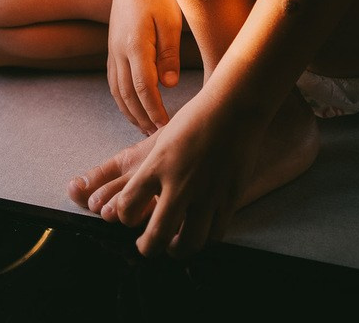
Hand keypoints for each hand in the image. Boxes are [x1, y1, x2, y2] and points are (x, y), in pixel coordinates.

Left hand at [100, 87, 258, 257]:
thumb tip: (138, 194)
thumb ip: (150, 169)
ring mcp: (206, 194)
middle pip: (156, 236)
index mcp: (157, 165)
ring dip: (176, 250)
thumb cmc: (196, 119)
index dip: (124, 218)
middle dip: (147, 248)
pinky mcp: (229, 199)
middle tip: (146, 246)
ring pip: (188, 243)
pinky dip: (204, 239)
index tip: (128, 216)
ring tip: (172, 245)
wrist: (234, 108)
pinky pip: (214, 234)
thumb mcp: (163, 140)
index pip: (128, 207)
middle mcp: (180, 183)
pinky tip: (199, 232)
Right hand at [108, 0, 182, 133]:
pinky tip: (132, 105)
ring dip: (130, 112)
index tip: (168, 128)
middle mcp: (118, 50)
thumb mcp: (171, 20)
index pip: (143, 89)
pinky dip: (121, 98)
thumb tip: (168, 85)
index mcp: (134, 44)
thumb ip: (169, 54)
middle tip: (158, 136)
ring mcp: (112, 48)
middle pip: (126, 95)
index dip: (155, 111)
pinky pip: (113, 80)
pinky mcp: (112, 45)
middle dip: (142, 118)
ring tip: (145, 127)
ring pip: (116, 90)